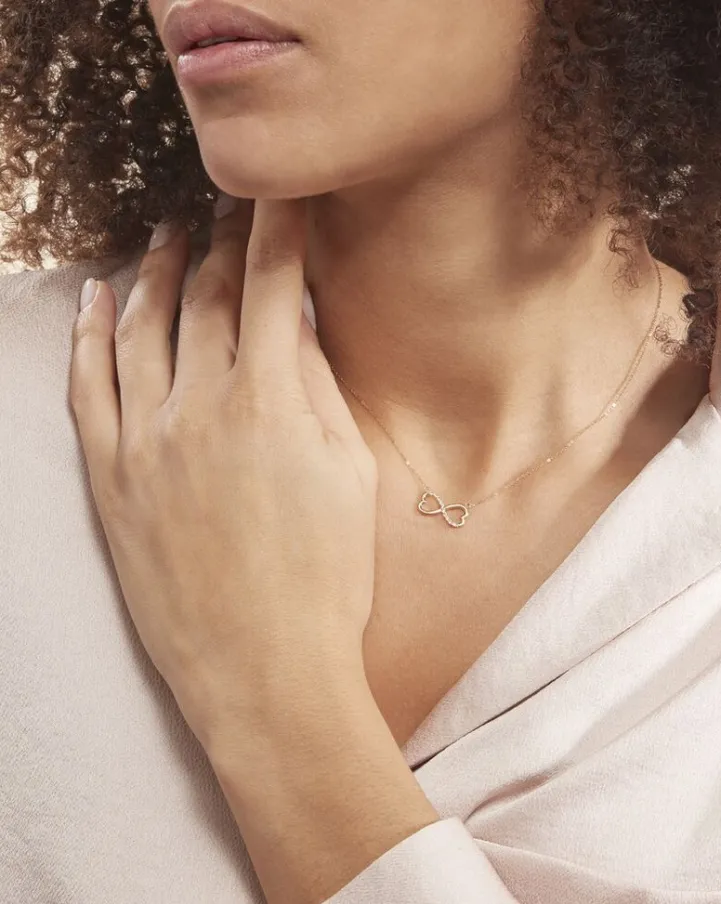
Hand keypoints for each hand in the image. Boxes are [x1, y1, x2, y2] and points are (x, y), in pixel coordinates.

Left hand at [68, 198, 377, 751]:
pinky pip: (87, 387)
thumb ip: (321, 389)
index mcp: (272, 401)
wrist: (266, 669)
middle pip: (206, 296)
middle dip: (221, 242)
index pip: (271, 285)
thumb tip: (301, 329)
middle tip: (230, 210)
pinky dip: (88, 335)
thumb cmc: (329, 577)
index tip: (283, 196)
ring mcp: (145, 440)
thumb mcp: (350, 472)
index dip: (278, 231)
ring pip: (141, 327)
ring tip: (167, 235)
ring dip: (154, 271)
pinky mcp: (110, 478)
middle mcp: (200, 406)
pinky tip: (97, 298)